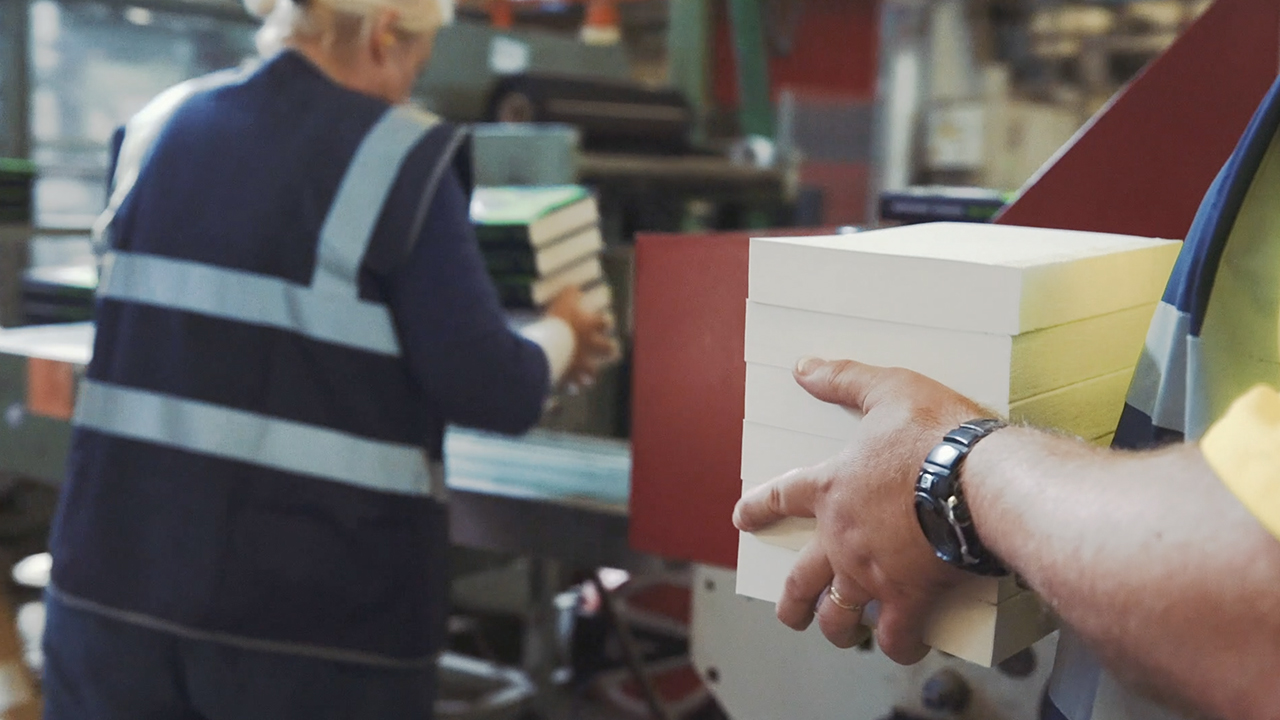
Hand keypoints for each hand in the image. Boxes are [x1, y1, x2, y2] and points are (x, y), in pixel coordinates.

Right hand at [547, 286, 619, 386]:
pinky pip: (572, 386)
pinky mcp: (569, 377)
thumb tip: (574, 288)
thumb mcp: (563, 301)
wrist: (551, 347)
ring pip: (592, 373)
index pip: (604, 323)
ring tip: (589, 376)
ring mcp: (581, 364)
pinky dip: (572, 387)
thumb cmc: (558, 321)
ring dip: (591, 374)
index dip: (606, 322)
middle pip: (607, 350)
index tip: (606, 322)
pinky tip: (570, 388)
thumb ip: (570, 294)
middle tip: (611, 350)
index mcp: (589, 327)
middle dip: (609, 350)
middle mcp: (590, 346)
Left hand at [733, 357, 988, 662]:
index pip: (780, 497)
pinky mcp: (909, 596)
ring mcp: (871, 572)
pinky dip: (898, 643)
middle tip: (790, 613)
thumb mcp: (888, 390)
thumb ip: (845, 379)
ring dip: (836, 627)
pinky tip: (902, 645)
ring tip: (840, 633)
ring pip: (840, 615)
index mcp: (833, 489)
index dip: (759, 507)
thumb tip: (805, 367)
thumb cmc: (936, 435)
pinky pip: (897, 634)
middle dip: (792, 601)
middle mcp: (842, 538)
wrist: (979, 482)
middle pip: (801, 580)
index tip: (743, 517)